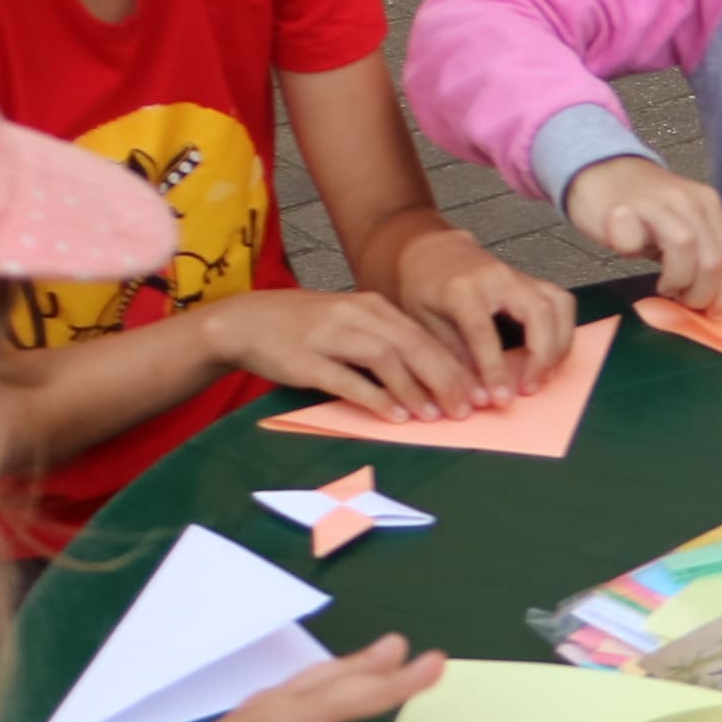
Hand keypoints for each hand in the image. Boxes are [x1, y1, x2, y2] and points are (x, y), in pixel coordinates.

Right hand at [209, 287, 485, 423]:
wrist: (245, 322)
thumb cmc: (303, 328)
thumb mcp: (349, 323)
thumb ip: (383, 340)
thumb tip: (428, 374)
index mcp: (372, 305)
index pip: (423, 335)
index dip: (453, 364)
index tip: (476, 390)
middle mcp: (356, 315)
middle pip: (412, 345)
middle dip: (444, 378)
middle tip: (467, 408)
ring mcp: (331, 335)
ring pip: (386, 359)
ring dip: (415, 389)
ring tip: (437, 415)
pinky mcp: (308, 360)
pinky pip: (349, 380)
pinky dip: (376, 398)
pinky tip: (396, 416)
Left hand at [385, 223, 579, 400]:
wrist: (433, 253)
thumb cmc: (424, 286)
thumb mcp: (422, 322)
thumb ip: (450, 355)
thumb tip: (474, 391)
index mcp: (462, 288)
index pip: (484, 332)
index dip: (494, 368)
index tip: (499, 397)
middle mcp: (498, 277)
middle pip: (537, 313)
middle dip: (541, 356)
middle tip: (529, 388)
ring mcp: (520, 276)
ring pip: (558, 305)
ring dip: (558, 345)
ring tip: (544, 375)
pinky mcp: (533, 281)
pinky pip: (562, 304)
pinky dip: (563, 331)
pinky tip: (551, 355)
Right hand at [562, 156, 721, 315]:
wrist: (601, 172)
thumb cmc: (642, 210)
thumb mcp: (682, 227)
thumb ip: (699, 257)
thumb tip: (713, 303)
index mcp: (709, 206)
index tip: (715, 314)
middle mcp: (688, 201)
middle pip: (712, 259)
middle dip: (702, 294)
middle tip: (684, 302)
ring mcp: (656, 203)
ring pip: (685, 247)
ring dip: (677, 279)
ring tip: (664, 286)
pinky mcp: (621, 210)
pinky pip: (632, 241)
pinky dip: (633, 254)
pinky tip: (629, 253)